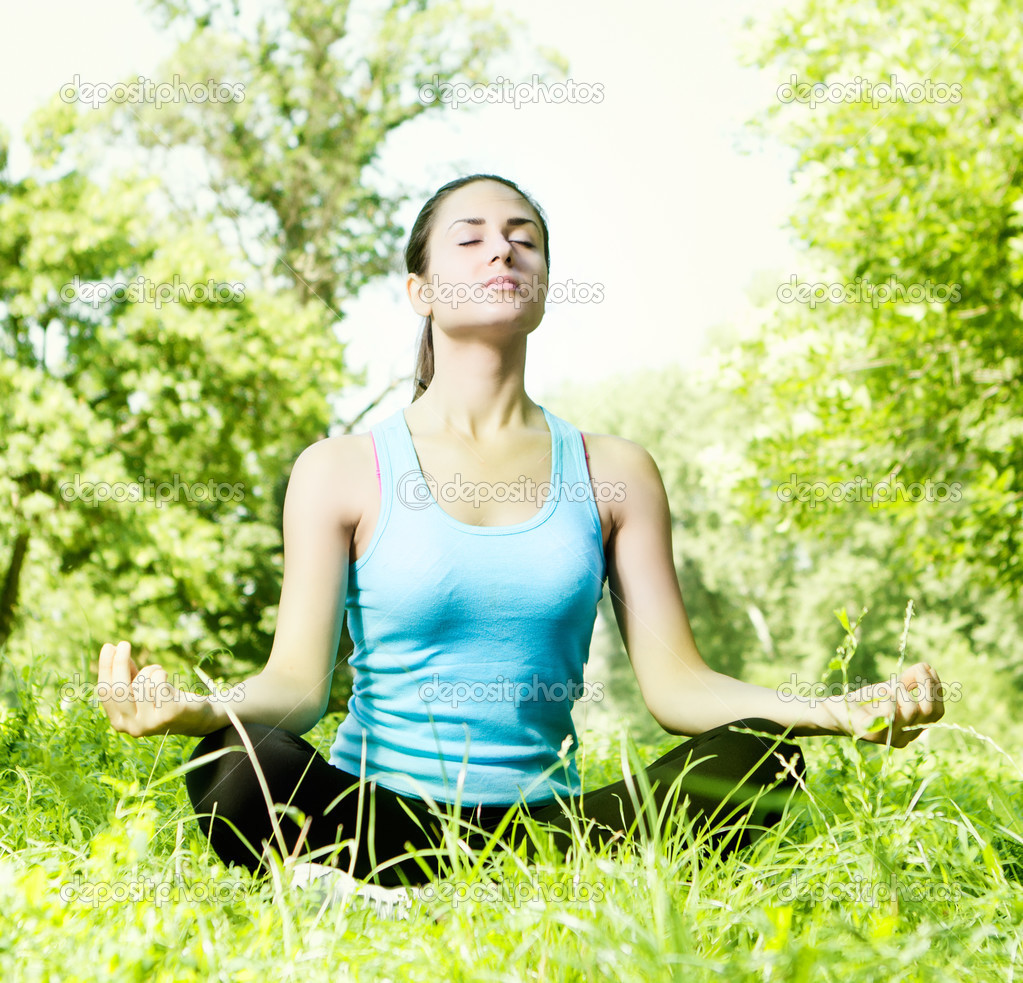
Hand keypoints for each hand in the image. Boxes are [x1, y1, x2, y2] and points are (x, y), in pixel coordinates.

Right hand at [97, 640, 210, 737]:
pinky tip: (165, 677)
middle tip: (124, 643)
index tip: (108, 646)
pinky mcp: (168, 715)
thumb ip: (127, 673)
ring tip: (158, 670)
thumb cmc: (165, 698)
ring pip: (140, 685)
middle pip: (119, 689)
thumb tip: (112, 649)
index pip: (106, 692)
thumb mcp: (142, 686)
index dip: (106, 668)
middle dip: (119, 663)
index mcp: (119, 722)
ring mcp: (149, 724)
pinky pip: (158, 684)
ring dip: (149, 670)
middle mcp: (131, 727)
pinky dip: (160, 673)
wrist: (197, 715)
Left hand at [820, 662, 945, 747]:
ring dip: (903, 689)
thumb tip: (927, 667)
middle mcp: (905, 737)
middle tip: (918, 668)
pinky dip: (887, 696)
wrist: (834, 712)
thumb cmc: (864, 702)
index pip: (938, 712)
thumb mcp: (890, 690)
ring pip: (912, 710)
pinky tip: (878, 694)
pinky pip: (890, 712)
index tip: (927, 668)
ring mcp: (890, 737)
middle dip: (929, 685)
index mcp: (913, 729)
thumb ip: (909, 682)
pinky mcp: (873, 733)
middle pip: (932, 712)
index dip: (936, 688)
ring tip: (891, 684)